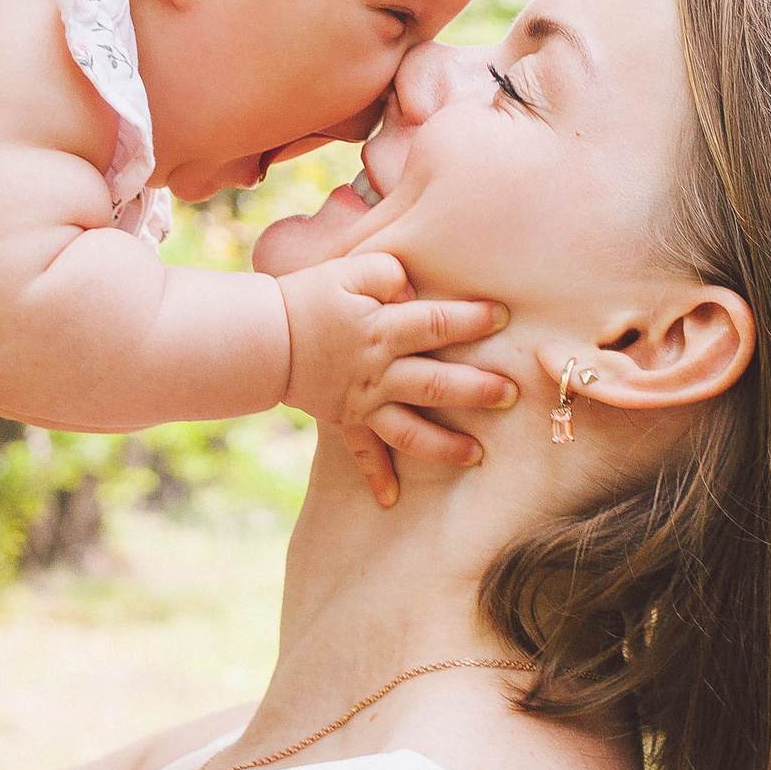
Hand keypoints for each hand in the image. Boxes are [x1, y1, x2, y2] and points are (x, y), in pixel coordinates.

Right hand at [276, 252, 514, 507]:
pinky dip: (375, 476)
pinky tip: (391, 500)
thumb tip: (414, 288)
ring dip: (444, 446)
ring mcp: (363, 400)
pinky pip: (362, 453)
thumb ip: (388, 273)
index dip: (470, 319)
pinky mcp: (345, 419)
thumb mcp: (347, 269)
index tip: (503, 317)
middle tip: (509, 396)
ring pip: (410, 429)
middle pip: (436, 383)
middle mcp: (379, 370)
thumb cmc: (307, 296)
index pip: (436, 323)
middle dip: (476, 390)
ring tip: (477, 456)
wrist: (260, 338)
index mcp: (383, 329)